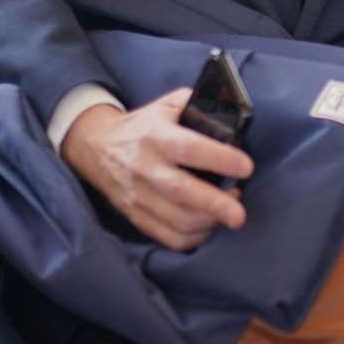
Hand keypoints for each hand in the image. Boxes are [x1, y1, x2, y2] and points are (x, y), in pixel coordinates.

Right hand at [61, 88, 252, 251]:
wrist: (96, 147)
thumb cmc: (144, 125)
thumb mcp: (167, 105)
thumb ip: (197, 104)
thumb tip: (232, 111)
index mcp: (155, 136)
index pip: (189, 148)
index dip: (220, 159)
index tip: (246, 167)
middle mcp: (145, 167)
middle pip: (182, 192)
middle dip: (215, 206)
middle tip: (240, 214)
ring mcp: (138, 196)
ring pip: (175, 220)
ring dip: (207, 223)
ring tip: (230, 213)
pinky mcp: (135, 216)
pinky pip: (166, 236)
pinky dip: (191, 239)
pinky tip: (208, 227)